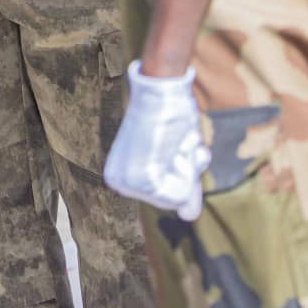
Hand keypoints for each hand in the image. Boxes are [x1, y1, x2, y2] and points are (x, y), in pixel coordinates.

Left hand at [103, 61, 210, 219]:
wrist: (162, 90)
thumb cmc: (169, 117)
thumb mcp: (176, 156)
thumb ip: (182, 188)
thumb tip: (187, 217)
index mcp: (120, 176)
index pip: (168, 195)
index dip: (179, 168)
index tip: (168, 144)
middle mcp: (119, 182)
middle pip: (174, 199)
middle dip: (185, 168)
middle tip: (172, 141)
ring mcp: (129, 183)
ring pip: (181, 197)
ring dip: (188, 164)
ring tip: (173, 140)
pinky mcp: (144, 180)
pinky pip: (182, 194)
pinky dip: (189, 166)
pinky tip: (175, 143)